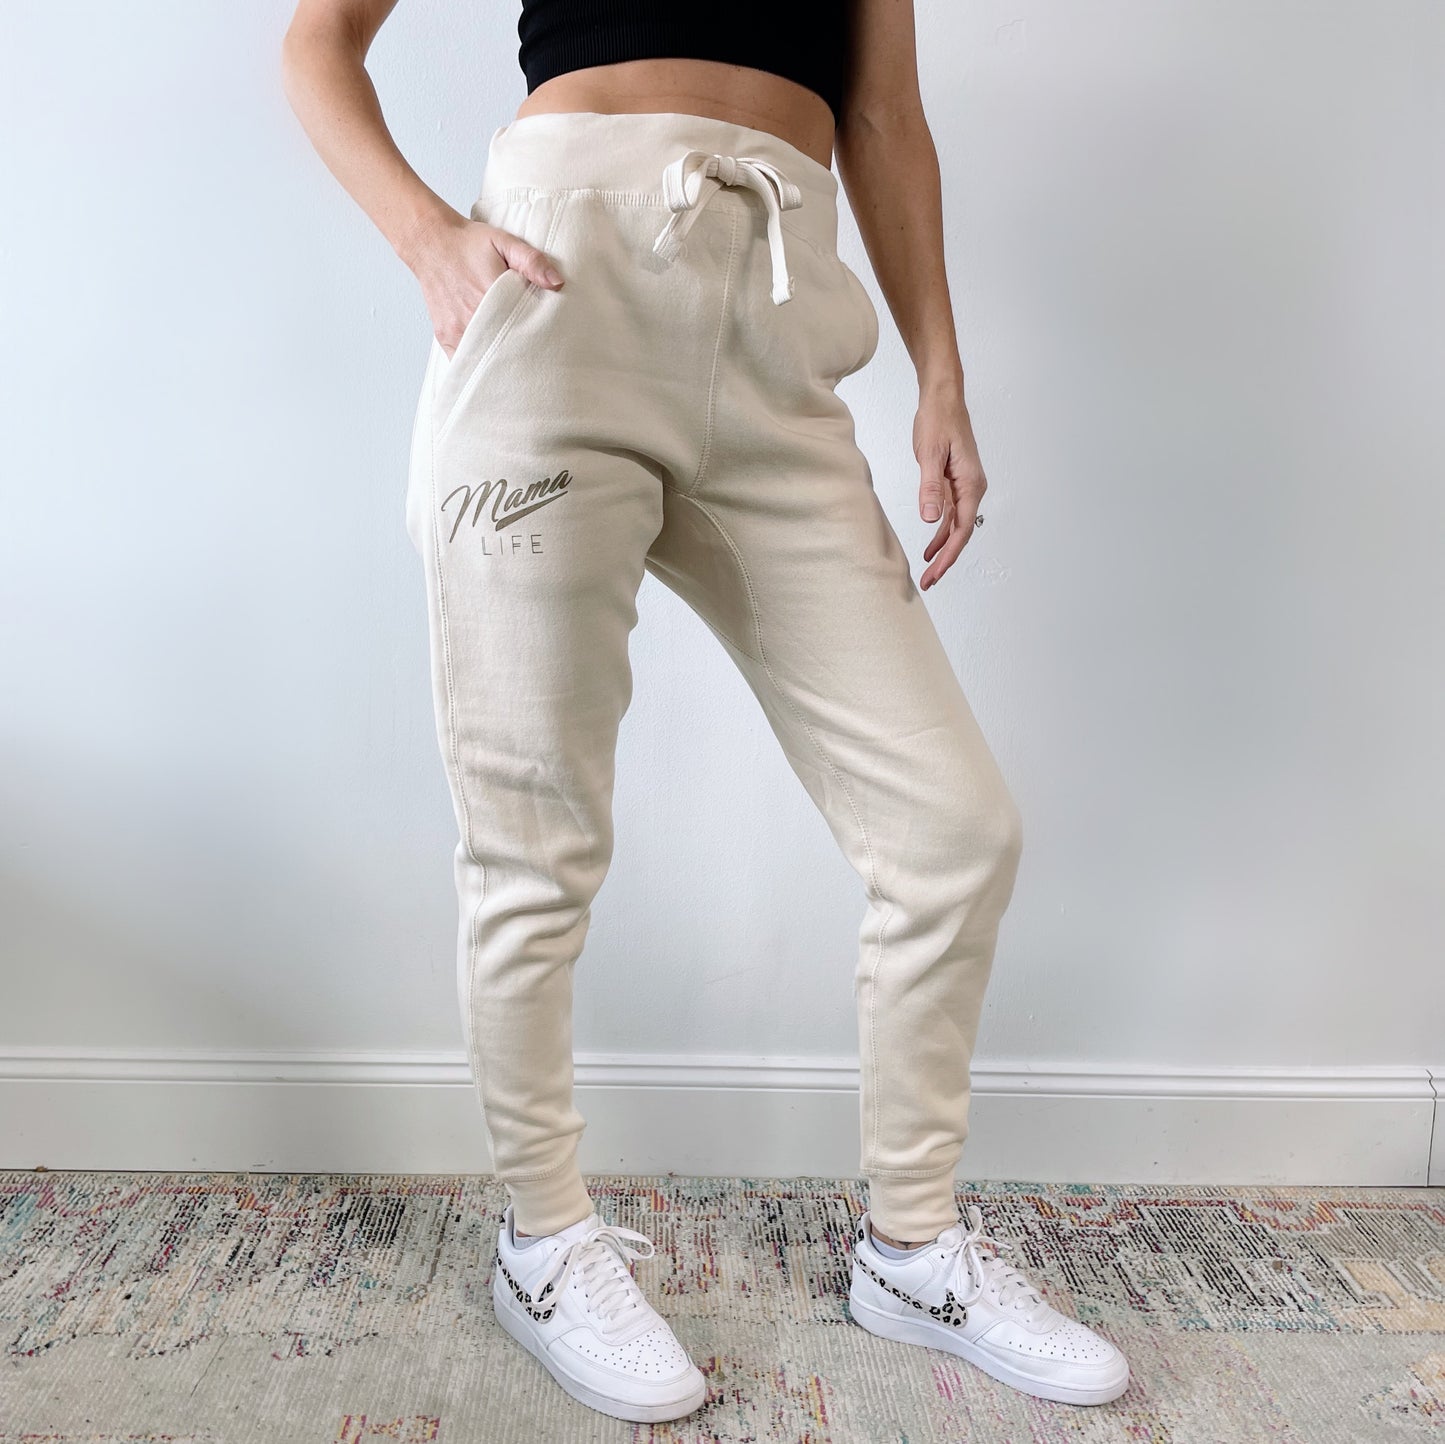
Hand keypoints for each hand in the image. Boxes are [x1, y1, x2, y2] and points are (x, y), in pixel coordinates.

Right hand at [407, 213, 564, 359]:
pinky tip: (490, 364)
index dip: (535, 341)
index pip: (521, 330)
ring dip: (498, 363)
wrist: (430, 242)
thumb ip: (531, 261)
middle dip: (520, 357)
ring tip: (515, 365)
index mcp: (491, 296)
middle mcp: (472, 317)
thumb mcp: (504, 242)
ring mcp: (456, 329)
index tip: (547, 347)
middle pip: (503, 350)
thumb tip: (557, 283)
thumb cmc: (468, 243)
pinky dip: (476, 364)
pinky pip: (462, 361)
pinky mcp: (445, 336)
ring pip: (482, 359)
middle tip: (535, 361)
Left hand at [914, 381, 986, 590]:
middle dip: (945, 560)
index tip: (934, 573)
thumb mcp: (928, 454)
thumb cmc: (938, 420)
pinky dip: (941, 532)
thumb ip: (930, 487)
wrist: (943, 398)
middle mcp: (973, 488)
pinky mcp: (955, 482)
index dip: (948, 555)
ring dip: (943, 549)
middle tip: (929, 582)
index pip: (961, 530)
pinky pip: (951, 514)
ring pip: (956, 526)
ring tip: (928, 571)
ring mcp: (965, 486)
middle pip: (961, 533)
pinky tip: (930, 546)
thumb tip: (930, 519)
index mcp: (971, 484)